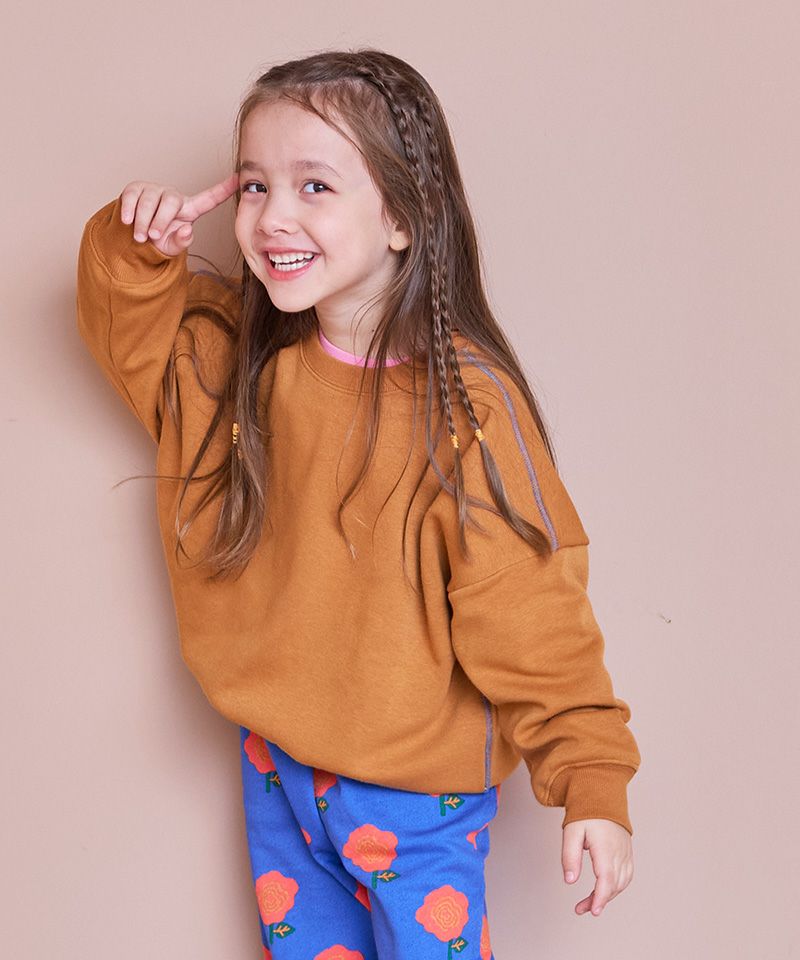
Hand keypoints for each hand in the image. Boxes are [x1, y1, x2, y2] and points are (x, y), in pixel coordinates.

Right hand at [118, 174, 238, 257]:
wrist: (132, 238)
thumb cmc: (157, 241)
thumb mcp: (171, 247)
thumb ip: (181, 242)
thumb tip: (187, 230)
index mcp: (188, 210)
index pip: (209, 199)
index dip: (223, 190)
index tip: (239, 177)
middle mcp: (172, 196)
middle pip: (170, 202)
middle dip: (160, 221)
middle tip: (152, 237)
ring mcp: (153, 190)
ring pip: (149, 201)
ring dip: (143, 222)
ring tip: (140, 237)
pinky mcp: (135, 189)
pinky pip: (131, 196)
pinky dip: (128, 211)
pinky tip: (127, 221)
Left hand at [561, 818, 633, 916]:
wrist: (602, 795)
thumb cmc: (585, 812)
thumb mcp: (571, 831)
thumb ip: (570, 856)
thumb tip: (570, 881)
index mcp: (605, 845)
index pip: (607, 878)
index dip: (601, 897)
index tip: (593, 911)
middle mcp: (619, 851)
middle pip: (614, 884)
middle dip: (599, 900)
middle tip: (580, 909)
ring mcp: (626, 852)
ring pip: (621, 883)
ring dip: (607, 895)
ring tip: (589, 902)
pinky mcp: (627, 853)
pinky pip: (626, 876)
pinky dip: (616, 887)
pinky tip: (603, 890)